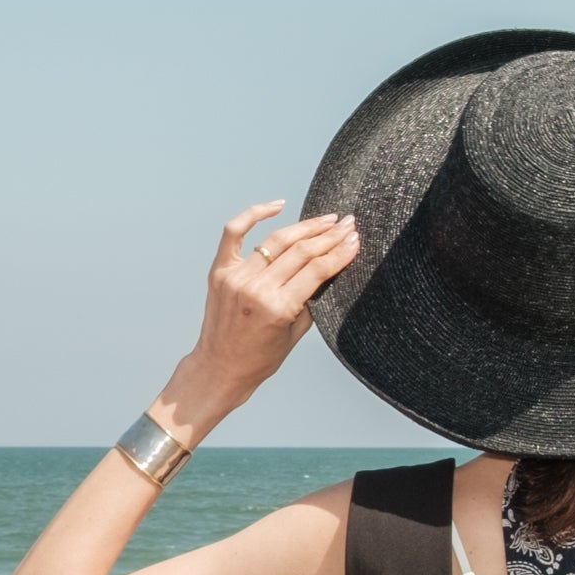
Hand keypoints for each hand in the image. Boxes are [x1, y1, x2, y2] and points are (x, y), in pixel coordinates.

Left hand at [154, 202, 359, 440]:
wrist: (220, 368)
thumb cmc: (259, 358)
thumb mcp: (296, 333)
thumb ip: (311, 300)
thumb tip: (328, 267)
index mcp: (278, 308)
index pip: (317, 270)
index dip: (340, 252)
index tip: (355, 239)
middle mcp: (256, 289)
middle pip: (301, 251)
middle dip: (329, 235)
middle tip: (348, 224)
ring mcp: (236, 277)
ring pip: (277, 240)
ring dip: (306, 227)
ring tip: (326, 219)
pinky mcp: (219, 271)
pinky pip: (234, 232)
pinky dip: (254, 214)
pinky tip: (278, 206)